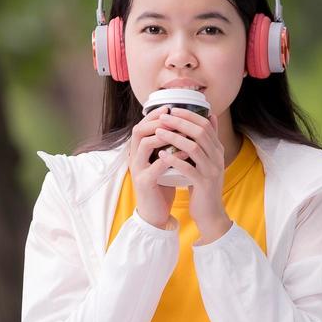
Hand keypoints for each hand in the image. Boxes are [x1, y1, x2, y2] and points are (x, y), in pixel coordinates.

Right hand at [127, 105, 184, 228]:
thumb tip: (184, 127)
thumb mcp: (164, 162)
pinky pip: (157, 166)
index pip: (142, 126)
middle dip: (157, 121)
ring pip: (144, 144)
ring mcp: (138, 170)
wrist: (155, 213)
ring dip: (162, 135)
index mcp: (139, 152)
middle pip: (139, 130)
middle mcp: (135, 158)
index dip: (154, 115)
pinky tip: (186, 152)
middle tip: (173, 115)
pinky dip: (172, 157)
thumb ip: (169, 146)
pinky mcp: (145, 182)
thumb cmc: (161, 186)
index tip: (170, 107)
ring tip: (179, 130)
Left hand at [151, 108, 230, 239]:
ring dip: (174, 138)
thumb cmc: (204, 185)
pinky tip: (162, 155)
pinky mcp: (204, 184)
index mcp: (218, 149)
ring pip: (193, 148)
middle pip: (200, 132)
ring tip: (158, 132)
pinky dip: (174, 160)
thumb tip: (210, 115)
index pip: (205, 125)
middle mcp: (217, 157)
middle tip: (163, 117)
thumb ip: (208, 140)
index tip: (172, 109)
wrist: (211, 213)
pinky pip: (188, 168)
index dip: (189, 115)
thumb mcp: (208, 159)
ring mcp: (212, 170)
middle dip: (180, 122)